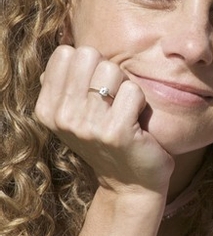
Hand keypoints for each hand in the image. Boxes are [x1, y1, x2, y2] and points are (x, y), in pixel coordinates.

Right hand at [34, 45, 172, 193]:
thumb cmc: (109, 141)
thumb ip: (65, 83)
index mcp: (47, 108)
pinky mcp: (116, 132)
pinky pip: (134, 90)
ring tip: (125, 111)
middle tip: (114, 100)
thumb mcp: (76, 115)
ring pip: (113, 70)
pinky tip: (137, 122)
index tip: (96, 91)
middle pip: (89, 55)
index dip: (90, 65)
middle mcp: (62, 117)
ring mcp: (88, 126)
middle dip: (108, 71)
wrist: (132, 183)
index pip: (66, 52)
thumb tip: (66, 51)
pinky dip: (142, 101)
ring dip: (126, 87)